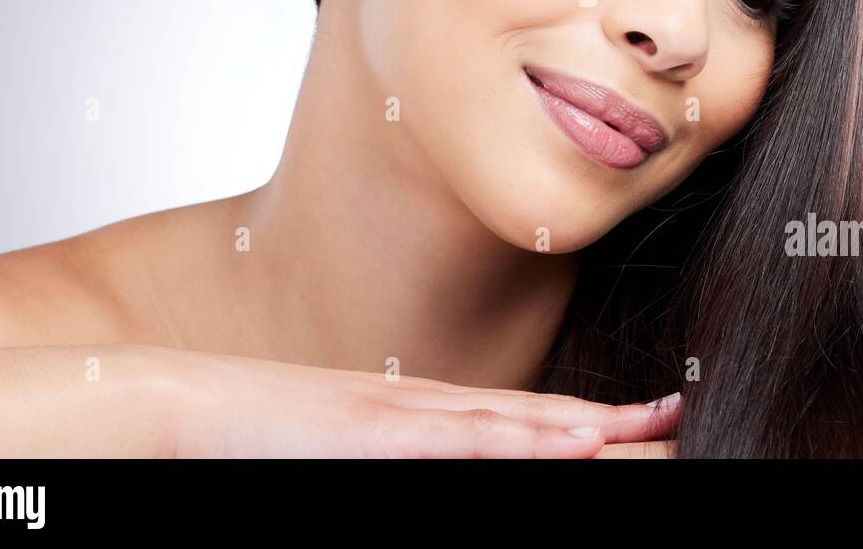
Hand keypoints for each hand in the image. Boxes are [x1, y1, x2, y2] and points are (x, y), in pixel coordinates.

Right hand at [156, 346, 681, 457]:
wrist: (181, 405)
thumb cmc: (256, 436)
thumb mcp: (346, 447)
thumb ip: (394, 449)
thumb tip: (437, 456)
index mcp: (421, 417)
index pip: (522, 420)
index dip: (587, 421)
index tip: (643, 420)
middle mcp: (427, 410)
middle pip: (539, 417)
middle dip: (615, 422)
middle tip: (680, 413)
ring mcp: (404, 415)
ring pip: (519, 423)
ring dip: (594, 427)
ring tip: (660, 424)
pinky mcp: (375, 431)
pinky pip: (463, 438)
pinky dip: (525, 440)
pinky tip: (577, 439)